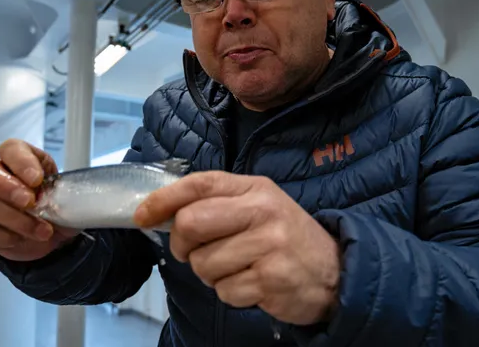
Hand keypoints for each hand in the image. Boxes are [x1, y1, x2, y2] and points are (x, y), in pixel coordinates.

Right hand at [0, 139, 80, 261]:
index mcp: (19, 156)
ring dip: (16, 220)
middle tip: (29, 203)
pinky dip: (4, 237)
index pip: (10, 148)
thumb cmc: (57, 205)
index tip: (37, 180)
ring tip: (42, 230)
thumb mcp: (67, 191)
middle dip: (5, 186)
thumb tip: (58, 194)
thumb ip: (60, 188)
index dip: (20, 162)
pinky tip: (21, 239)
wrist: (53, 234)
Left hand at [134, 171, 340, 325]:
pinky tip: (253, 284)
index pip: (199, 184)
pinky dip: (232, 293)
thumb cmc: (287, 239)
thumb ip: (217, 204)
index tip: (142, 216)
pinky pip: (224, 291)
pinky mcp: (271, 280)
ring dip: (211, 275)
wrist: (336, 272)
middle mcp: (262, 211)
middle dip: (182, 246)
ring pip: (203, 264)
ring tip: (238, 268)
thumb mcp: (259, 207)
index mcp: (255, 188)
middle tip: (195, 253)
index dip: (163, 200)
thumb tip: (160, 213)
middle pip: (190, 224)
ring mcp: (268, 246)